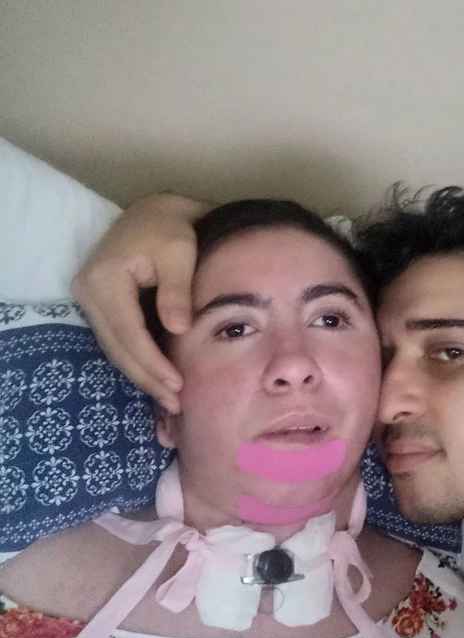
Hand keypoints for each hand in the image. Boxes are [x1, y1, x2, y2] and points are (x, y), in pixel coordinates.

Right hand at [71, 194, 211, 412]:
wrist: (156, 212)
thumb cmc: (171, 230)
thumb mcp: (179, 254)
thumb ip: (177, 292)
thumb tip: (178, 330)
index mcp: (104, 279)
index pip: (129, 332)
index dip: (153, 362)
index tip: (177, 385)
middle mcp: (88, 292)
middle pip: (117, 348)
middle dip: (147, 379)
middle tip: (175, 404)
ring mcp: (90, 300)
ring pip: (114, 349)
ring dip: (141, 376)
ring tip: (169, 399)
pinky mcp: (100, 305)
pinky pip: (117, 341)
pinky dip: (136, 361)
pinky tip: (156, 380)